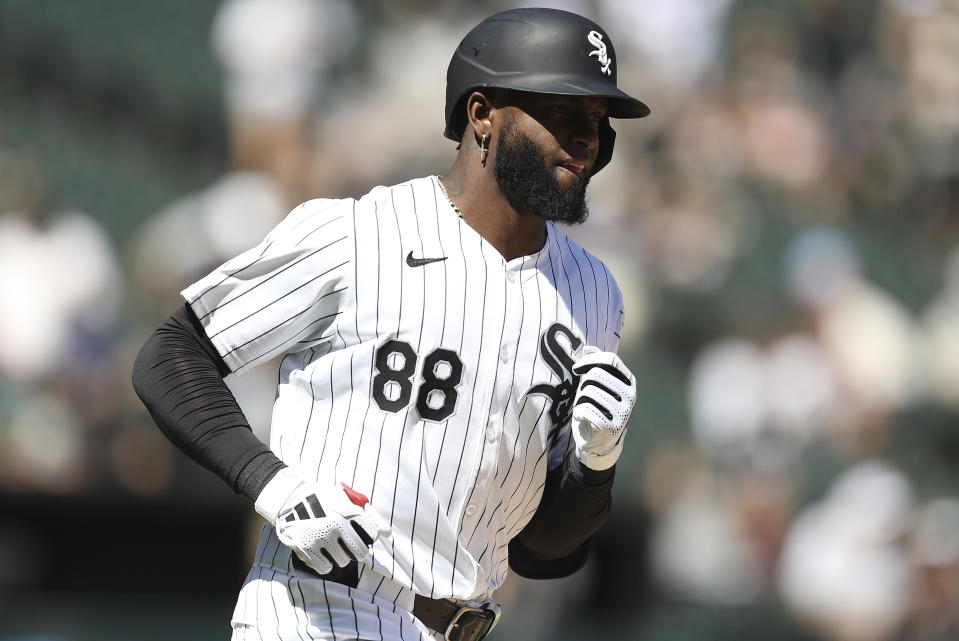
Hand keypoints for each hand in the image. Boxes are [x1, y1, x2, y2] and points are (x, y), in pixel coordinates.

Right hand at [255, 468, 390, 574]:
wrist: (289, 498)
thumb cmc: (322, 498)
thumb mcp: (346, 498)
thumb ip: (369, 515)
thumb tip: (388, 533)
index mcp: (347, 511)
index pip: (371, 532)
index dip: (369, 534)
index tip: (362, 533)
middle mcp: (335, 526)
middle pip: (360, 552)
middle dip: (358, 551)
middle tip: (350, 546)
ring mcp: (320, 538)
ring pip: (343, 562)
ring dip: (341, 557)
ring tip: (333, 546)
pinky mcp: (306, 549)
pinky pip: (325, 568)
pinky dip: (325, 563)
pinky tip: (322, 553)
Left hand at [570, 346, 635, 470]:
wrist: (599, 442)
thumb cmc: (596, 408)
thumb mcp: (597, 386)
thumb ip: (595, 366)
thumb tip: (588, 348)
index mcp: (629, 383)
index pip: (610, 360)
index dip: (589, 360)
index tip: (576, 369)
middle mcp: (630, 396)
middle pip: (596, 374)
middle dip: (583, 384)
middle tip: (583, 397)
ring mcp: (623, 412)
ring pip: (588, 391)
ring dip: (579, 400)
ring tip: (585, 409)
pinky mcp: (611, 426)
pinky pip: (585, 409)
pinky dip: (578, 413)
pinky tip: (583, 419)